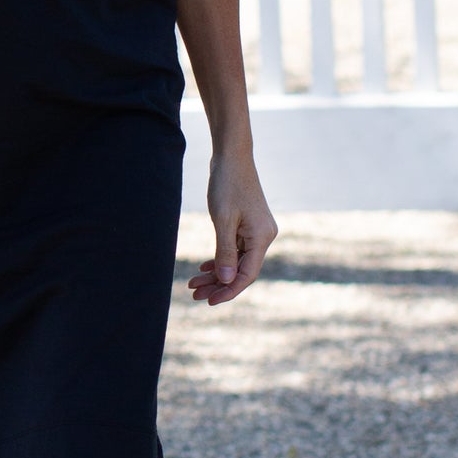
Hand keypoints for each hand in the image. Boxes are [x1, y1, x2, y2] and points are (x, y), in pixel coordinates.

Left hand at [189, 146, 275, 305]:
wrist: (232, 156)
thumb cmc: (227, 185)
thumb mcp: (223, 220)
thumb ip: (224, 251)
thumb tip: (225, 281)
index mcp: (261, 237)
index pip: (246, 274)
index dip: (228, 290)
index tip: (209, 301)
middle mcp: (263, 236)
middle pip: (241, 270)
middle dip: (218, 284)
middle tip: (194, 295)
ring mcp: (256, 231)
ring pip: (236, 261)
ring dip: (216, 273)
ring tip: (194, 284)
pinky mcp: (248, 225)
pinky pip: (235, 249)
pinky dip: (220, 259)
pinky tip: (204, 267)